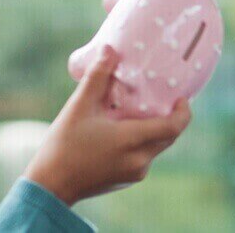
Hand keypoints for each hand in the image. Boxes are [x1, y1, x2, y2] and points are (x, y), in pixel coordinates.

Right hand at [22, 45, 192, 204]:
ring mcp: (134, 173)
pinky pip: (144, 157)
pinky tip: (124, 131)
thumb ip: (98, 77)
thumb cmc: (63, 145)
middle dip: (169, 118)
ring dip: (153, 130)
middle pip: (168, 136)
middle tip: (162, 98)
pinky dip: (141, 142)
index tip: (182, 97)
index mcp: (132, 141)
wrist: (50, 185)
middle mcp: (140, 160)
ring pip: (156, 147)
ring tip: (139, 112)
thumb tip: (110, 49)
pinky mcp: (126, 180)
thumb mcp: (79, 107)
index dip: (183, 112)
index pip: (174, 127)